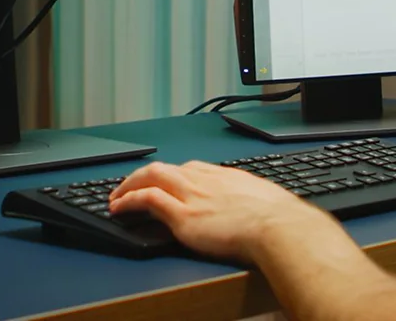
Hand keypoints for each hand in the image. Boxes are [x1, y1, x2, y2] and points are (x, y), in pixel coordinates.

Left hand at [108, 160, 331, 262]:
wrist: (278, 227)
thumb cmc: (278, 220)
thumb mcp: (264, 201)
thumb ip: (252, 202)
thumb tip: (259, 212)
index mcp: (224, 176)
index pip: (190, 168)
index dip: (173, 174)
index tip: (165, 181)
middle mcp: (204, 180)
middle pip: (165, 168)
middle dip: (143, 175)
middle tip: (130, 185)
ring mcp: (191, 195)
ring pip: (151, 177)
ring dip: (129, 185)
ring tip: (117, 196)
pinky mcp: (182, 215)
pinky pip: (146, 199)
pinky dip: (128, 200)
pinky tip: (118, 207)